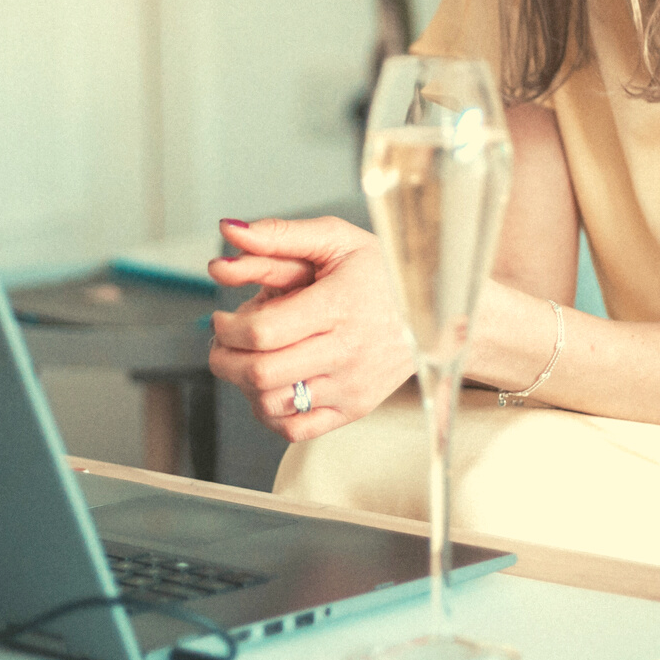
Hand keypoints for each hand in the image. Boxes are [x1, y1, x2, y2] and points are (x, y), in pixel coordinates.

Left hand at [207, 216, 413, 442]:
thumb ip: (279, 235)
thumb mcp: (336, 239)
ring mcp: (351, 385)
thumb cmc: (381, 271)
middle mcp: (347, 351)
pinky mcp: (354, 409)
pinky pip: (295, 429)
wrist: (438, 312)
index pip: (262, 332)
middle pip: (261, 372)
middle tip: (221, 342)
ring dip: (242, 385)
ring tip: (246, 360)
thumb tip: (228, 230)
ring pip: (272, 404)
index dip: (227, 328)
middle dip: (224, 358)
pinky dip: (269, 413)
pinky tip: (270, 386)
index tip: (222, 318)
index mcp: (339, 305)